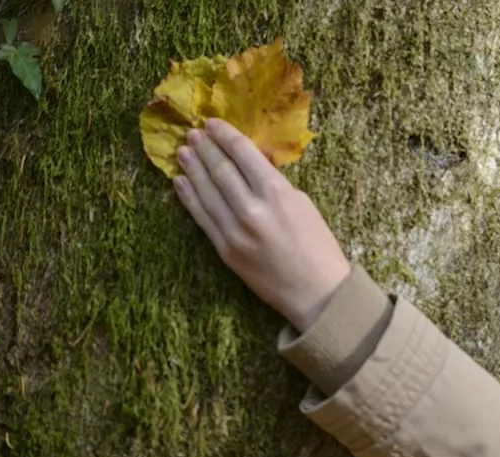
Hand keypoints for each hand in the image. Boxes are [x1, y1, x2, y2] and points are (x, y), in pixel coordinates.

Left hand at [173, 118, 350, 331]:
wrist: (316, 292)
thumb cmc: (318, 247)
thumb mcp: (303, 205)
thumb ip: (274, 185)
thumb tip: (248, 167)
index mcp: (277, 193)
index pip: (244, 154)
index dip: (226, 136)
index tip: (213, 123)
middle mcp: (252, 209)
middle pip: (221, 170)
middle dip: (206, 148)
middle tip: (193, 133)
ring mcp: (234, 230)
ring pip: (206, 191)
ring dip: (193, 168)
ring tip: (183, 152)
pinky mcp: (225, 249)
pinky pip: (201, 217)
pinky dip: (189, 197)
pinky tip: (181, 182)